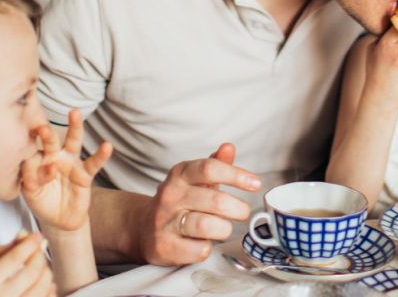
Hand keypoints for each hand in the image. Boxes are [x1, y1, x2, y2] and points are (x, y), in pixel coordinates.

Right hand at [0, 233, 54, 296]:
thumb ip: (1, 253)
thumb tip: (24, 235)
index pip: (15, 257)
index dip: (30, 243)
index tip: (37, 236)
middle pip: (32, 271)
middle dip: (40, 256)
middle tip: (39, 250)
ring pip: (43, 288)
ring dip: (47, 273)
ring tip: (41, 268)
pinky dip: (50, 291)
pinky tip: (44, 285)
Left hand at [21, 109, 112, 232]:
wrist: (60, 219)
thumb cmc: (42, 201)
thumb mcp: (31, 193)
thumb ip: (31, 179)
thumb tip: (47, 166)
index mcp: (38, 160)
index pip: (32, 157)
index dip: (30, 167)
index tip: (30, 181)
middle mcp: (55, 156)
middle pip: (52, 140)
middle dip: (48, 134)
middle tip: (43, 129)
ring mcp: (71, 163)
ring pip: (73, 141)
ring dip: (75, 127)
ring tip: (75, 113)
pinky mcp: (85, 174)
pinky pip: (94, 163)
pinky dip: (101, 155)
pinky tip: (107, 146)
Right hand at [138, 143, 260, 264]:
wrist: (142, 227)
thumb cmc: (179, 201)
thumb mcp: (195, 179)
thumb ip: (215, 164)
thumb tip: (229, 147)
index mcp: (180, 174)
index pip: (211, 168)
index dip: (237, 175)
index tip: (256, 184)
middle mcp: (171, 195)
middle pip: (215, 200)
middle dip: (238, 209)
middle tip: (244, 212)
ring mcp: (165, 221)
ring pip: (207, 225)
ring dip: (224, 228)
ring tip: (224, 227)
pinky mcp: (164, 246)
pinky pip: (198, 250)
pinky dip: (208, 247)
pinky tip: (205, 242)